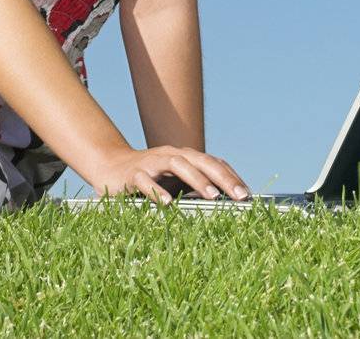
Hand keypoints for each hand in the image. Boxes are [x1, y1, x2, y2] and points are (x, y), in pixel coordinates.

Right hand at [93, 145, 249, 203]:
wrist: (111, 168)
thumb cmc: (151, 178)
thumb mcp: (176, 181)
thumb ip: (195, 186)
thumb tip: (224, 201)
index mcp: (185, 158)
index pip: (213, 163)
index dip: (232, 177)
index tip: (248, 195)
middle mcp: (171, 155)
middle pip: (201, 161)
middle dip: (223, 178)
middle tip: (240, 196)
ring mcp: (152, 163)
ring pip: (177, 165)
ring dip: (197, 180)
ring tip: (213, 196)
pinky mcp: (133, 174)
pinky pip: (146, 181)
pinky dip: (157, 191)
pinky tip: (167, 204)